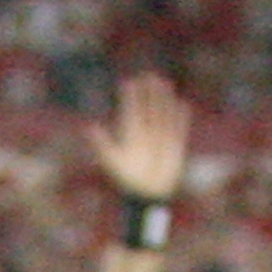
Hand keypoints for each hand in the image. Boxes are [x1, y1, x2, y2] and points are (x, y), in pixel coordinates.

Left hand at [86, 72, 189, 202]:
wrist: (145, 196)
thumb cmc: (126, 180)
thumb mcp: (111, 159)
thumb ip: (101, 142)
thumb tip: (88, 127)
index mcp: (130, 135)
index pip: (131, 111)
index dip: (130, 98)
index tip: (129, 83)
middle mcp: (145, 134)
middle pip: (148, 109)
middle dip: (149, 93)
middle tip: (148, 76)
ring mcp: (160, 140)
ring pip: (162, 115)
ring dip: (164, 100)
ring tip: (164, 84)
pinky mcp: (173, 147)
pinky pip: (178, 130)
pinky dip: (180, 119)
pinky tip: (182, 106)